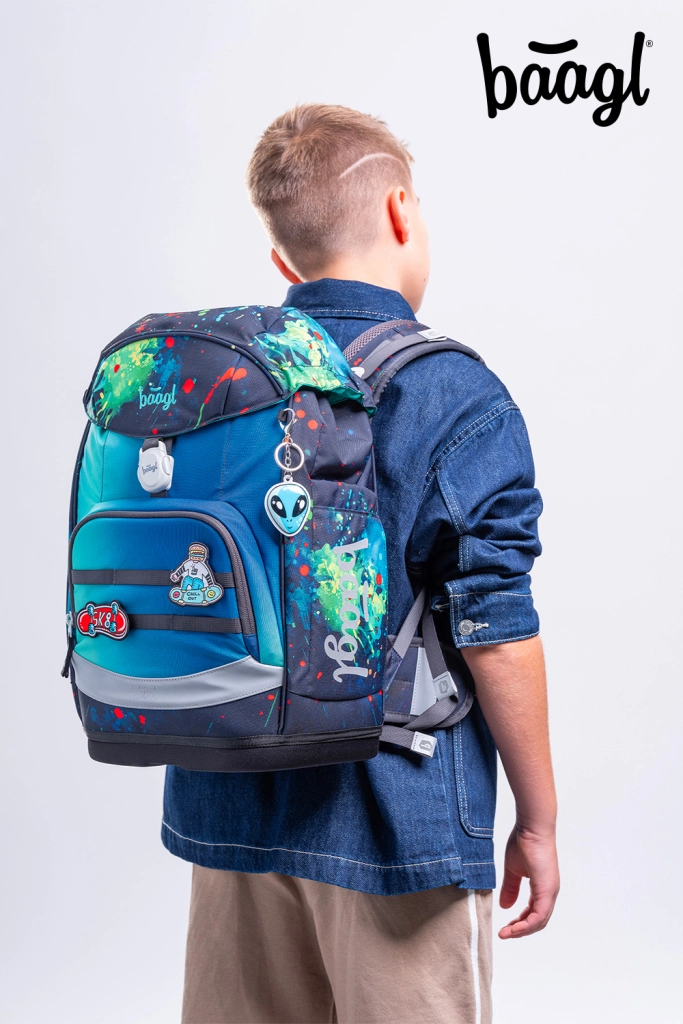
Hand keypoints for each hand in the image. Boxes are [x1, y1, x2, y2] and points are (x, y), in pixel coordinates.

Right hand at [498, 824, 558, 938]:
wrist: (532, 827)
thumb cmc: (524, 842)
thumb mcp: (513, 869)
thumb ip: (510, 888)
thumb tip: (505, 906)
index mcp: (542, 887)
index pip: (534, 912)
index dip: (520, 922)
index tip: (506, 927)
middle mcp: (549, 892)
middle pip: (538, 921)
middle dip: (520, 930)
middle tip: (505, 934)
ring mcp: (550, 892)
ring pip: (539, 922)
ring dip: (522, 930)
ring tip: (506, 934)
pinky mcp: (547, 890)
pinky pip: (539, 916)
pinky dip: (526, 925)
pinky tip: (513, 928)